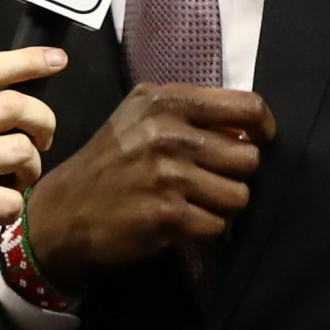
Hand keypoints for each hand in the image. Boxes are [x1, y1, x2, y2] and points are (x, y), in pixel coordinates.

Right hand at [0, 48, 62, 280]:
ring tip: (18, 180)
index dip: (26, 60)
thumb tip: (6, 102)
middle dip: (44, 120)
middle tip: (44, 138)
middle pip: (13, 105)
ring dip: (32, 168)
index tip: (57, 59)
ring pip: (21, 149)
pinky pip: (13, 198)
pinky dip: (14, 207)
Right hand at [24, 83, 275, 291]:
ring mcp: (167, 174)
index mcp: (166, 102)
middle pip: (249, 158)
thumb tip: (248, 129)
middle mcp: (168, 133)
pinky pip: (218, 225)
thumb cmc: (112, 160)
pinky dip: (203, 227)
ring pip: (239, 195)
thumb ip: (189, 112)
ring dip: (221, 204)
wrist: (65, 208)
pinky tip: (177, 219)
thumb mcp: (140, 116)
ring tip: (193, 200)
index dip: (264, 128)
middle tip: (209, 180)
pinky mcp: (166, 213)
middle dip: (235, 174)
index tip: (259, 142)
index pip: (247, 107)